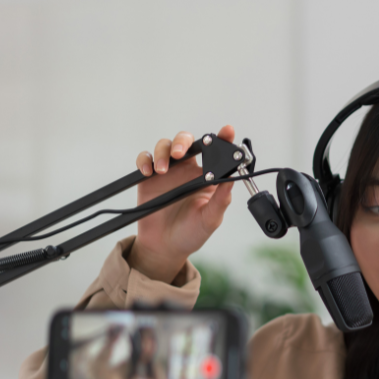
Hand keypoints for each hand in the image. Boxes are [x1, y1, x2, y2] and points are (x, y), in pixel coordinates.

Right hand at [129, 125, 236, 282]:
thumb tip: (232, 180)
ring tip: (162, 170)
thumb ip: (221, 200)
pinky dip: (145, 160)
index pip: (216, 153)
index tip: (227, 131)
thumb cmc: (191, 233)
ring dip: (163, 152)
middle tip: (179, 153)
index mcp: (206, 177)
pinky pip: (145, 159)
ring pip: (165, 146)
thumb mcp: (210, 219)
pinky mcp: (149, 178)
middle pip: (186, 142)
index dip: (222, 138)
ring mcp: (168, 172)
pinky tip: (148, 171)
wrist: (165, 247)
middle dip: (183, 141)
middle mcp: (188, 171)